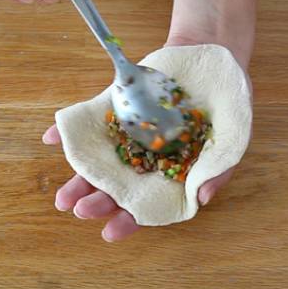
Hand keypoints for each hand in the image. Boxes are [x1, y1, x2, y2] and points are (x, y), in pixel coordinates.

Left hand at [43, 38, 244, 242]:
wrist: (213, 56)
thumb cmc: (228, 102)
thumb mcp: (235, 133)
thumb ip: (219, 168)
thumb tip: (201, 199)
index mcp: (170, 175)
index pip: (146, 205)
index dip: (128, 220)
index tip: (109, 232)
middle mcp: (145, 160)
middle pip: (116, 188)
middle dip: (97, 201)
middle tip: (79, 209)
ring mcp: (128, 136)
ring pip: (98, 164)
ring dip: (78, 179)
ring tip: (63, 197)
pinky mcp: (115, 112)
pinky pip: (89, 124)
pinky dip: (68, 133)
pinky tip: (52, 139)